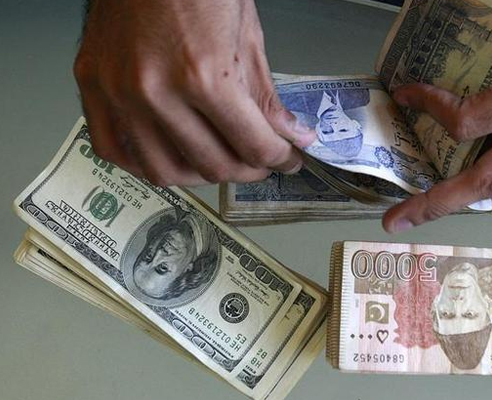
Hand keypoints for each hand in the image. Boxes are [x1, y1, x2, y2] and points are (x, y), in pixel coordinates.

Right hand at [74, 0, 315, 185]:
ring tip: (220, 160)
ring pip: (164, 170)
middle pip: (213, 165)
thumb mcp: (247, 37)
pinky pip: (114, 151)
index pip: (253, 145)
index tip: (287, 158)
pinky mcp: (92, 87)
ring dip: (201, 174)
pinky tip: (171, 155)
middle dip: (248, 169)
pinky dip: (146, 163)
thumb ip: (265, 97)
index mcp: (203, 75)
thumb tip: (290, 135)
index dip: (279, 158)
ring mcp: (118, 92)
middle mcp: (156, 91)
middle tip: (259, 160)